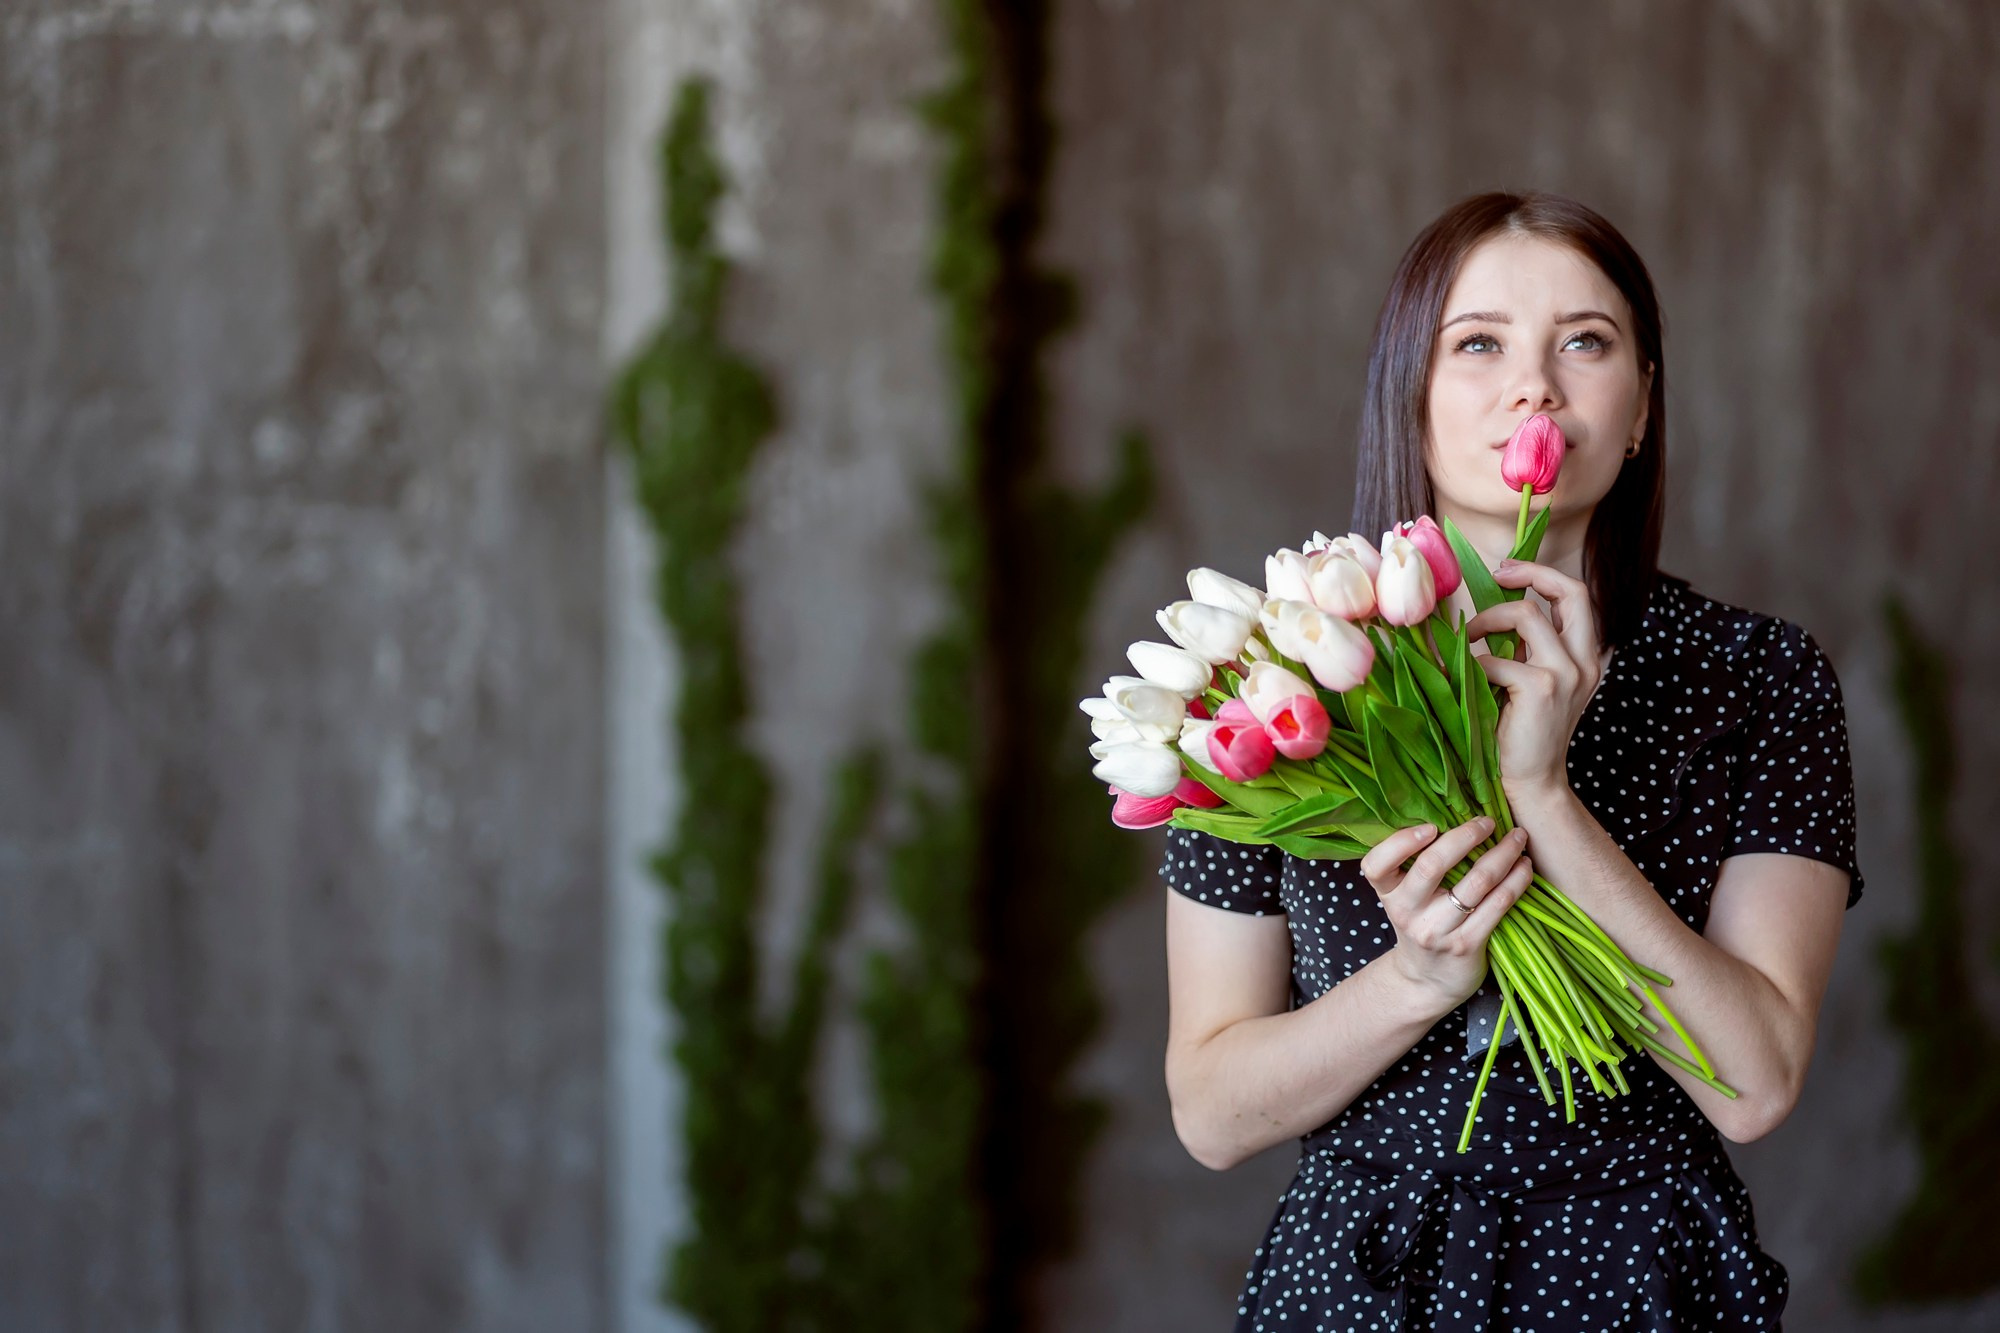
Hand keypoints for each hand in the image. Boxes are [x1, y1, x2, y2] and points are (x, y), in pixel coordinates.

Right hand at [1360, 815, 1533, 1013]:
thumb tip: (1454, 815)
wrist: (1427, 981)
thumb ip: (1416, 865)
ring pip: (1474, 884)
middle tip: (1487, 821)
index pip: (1377, 865)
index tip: (1429, 826)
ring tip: (1517, 838)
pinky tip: (1524, 867)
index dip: (1400, 842)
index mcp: (1389, 894)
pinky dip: (1515, 881)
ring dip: (1501, 854)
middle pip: (1431, 866)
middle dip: (1464, 836)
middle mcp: (1407, 913)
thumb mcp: (1405, 899)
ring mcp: (1437, 931)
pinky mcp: (1467, 945)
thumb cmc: (1422, 925)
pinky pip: (1497, 905)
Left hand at [1465, 560, 1603, 799]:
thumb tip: (1488, 613)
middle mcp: (1584, 661)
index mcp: (1585, 657)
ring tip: (1466, 638)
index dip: (1542, 574)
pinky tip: (1458, 678)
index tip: (1508, 571)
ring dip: (1487, 619)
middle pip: (1571, 592)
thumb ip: (1525, 650)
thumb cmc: (1522, 734)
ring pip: (1526, 613)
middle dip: (1531, 571)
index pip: (1577, 596)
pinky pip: (1493, 659)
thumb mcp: (1531, 683)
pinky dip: (1470, 664)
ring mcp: (1566, 673)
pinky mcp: (1541, 688)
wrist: (1532, 783)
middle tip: (1495, 574)